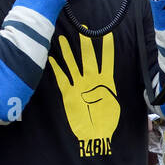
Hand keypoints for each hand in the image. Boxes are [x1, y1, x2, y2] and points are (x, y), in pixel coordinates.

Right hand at [47, 34, 119, 154]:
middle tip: (83, 29)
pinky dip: (57, 69)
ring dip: (68, 53)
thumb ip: (105, 93)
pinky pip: (62, 79)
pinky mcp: (69, 94)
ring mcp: (79, 86)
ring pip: (73, 65)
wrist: (95, 135)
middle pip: (88, 58)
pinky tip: (51, 60)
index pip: (107, 60)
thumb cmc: (108, 121)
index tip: (107, 32)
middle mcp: (91, 80)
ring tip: (63, 38)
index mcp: (105, 81)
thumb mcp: (113, 104)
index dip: (107, 47)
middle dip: (85, 43)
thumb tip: (92, 88)